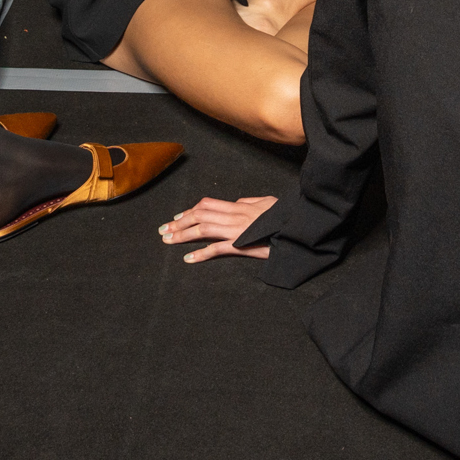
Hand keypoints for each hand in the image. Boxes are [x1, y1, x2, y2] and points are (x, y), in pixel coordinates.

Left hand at [158, 196, 276, 262]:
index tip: (177, 217)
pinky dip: (201, 254)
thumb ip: (251, 201)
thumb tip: (237, 201)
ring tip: (168, 240)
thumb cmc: (285, 216)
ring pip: (203, 229)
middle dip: (179, 222)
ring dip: (183, 234)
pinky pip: (217, 249)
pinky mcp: (242, 246)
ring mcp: (237, 230)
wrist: (296, 228)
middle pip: (200, 214)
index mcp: (240, 206)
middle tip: (164, 229)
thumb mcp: (268, 203)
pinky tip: (188, 258)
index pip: (208, 204)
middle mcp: (235, 216)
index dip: (190, 210)